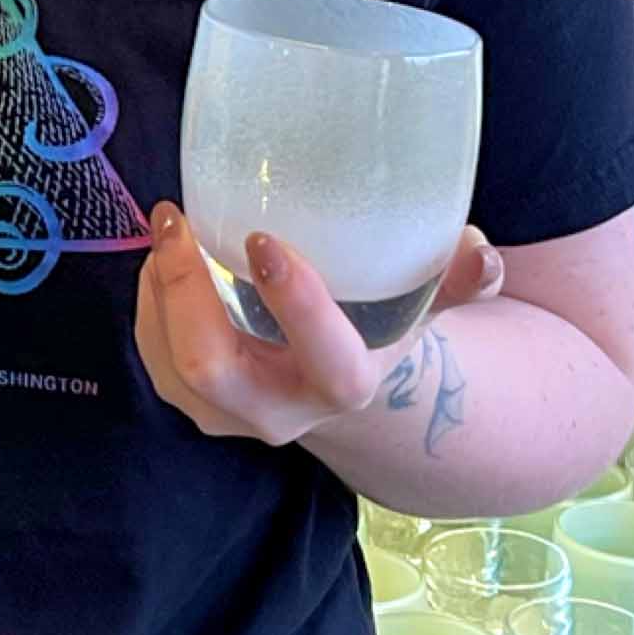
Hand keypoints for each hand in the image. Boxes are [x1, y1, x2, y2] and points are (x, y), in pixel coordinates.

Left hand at [134, 204, 501, 448]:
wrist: (330, 387)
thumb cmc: (371, 329)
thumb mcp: (416, 307)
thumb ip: (454, 281)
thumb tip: (483, 251)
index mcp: (341, 386)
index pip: (325, 359)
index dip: (296, 303)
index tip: (265, 241)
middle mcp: (278, 412)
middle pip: (211, 365)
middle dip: (186, 289)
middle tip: (179, 221)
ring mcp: (223, 414)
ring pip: (168, 359)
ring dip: (159, 287)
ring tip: (170, 226)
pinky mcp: (184, 400)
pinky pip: (152, 351)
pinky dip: (150, 298)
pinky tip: (164, 254)